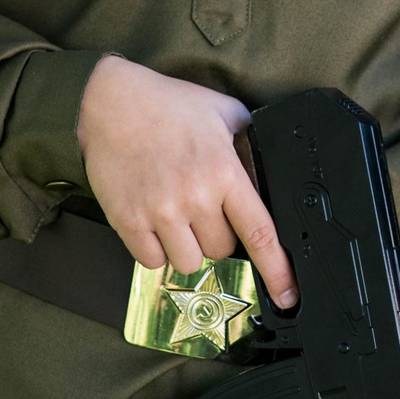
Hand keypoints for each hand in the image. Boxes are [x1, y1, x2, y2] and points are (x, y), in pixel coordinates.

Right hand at [75, 56, 295, 306]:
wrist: (111, 103)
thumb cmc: (169, 105)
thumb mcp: (224, 112)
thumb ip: (249, 145)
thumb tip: (267, 174)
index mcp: (224, 172)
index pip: (259, 233)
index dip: (277, 271)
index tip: (288, 296)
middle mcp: (195, 197)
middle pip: (222, 251)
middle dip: (217, 235)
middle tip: (201, 206)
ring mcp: (160, 212)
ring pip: (189, 263)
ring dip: (188, 247)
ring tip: (177, 215)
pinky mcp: (129, 222)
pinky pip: (153, 262)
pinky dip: (157, 249)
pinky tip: (154, 220)